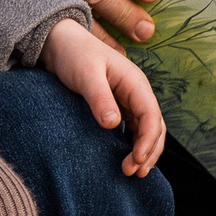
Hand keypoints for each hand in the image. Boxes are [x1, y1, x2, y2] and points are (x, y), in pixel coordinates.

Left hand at [40, 18, 166, 176]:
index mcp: (135, 83)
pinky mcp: (117, 106)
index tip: (137, 161)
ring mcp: (128, 100)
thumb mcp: (86, 75)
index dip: (148, 142)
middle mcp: (136, 92)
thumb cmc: (74, 54)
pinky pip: (132, 128)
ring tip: (131, 171)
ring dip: (144, 151)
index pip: (152, 117)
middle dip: (149, 152)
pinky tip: (124, 157)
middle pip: (155, 127)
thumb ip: (100, 98)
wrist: (60, 43)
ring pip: (146, 130)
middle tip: (132, 172)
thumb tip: (113, 124)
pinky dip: (133, 144)